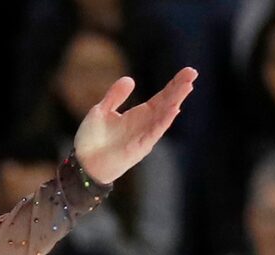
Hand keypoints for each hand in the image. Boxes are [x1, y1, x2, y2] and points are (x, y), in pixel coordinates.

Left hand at [72, 68, 195, 186]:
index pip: (162, 96)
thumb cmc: (92, 140)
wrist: (82, 163)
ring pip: (164, 117)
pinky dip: (163, 122)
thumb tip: (130, 80)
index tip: (188, 71)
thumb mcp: (101, 110)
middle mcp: (146, 124)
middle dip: (180, 89)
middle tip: (192, 73)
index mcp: (140, 114)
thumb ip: (115, 96)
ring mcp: (144, 136)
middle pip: (167, 103)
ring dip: (175, 101)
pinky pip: (154, 133)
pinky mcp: (138, 148)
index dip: (174, 84)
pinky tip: (173, 110)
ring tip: (187, 87)